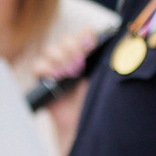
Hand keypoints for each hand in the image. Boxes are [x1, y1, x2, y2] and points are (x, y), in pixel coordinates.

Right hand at [30, 28, 100, 152]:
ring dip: (60, 58)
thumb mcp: (105, 78)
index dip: (86, 36)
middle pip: (66, 39)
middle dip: (73, 48)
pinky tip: (56, 77)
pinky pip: (38, 65)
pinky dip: (46, 68)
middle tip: (80, 64)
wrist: (82, 121)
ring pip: (51, 49)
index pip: (84, 34)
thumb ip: (108, 61)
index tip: (91, 46)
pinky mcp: (43, 79)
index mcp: (89, 53)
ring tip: (70, 72)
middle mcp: (71, 57)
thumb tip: (118, 42)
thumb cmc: (97, 99)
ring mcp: (55, 66)